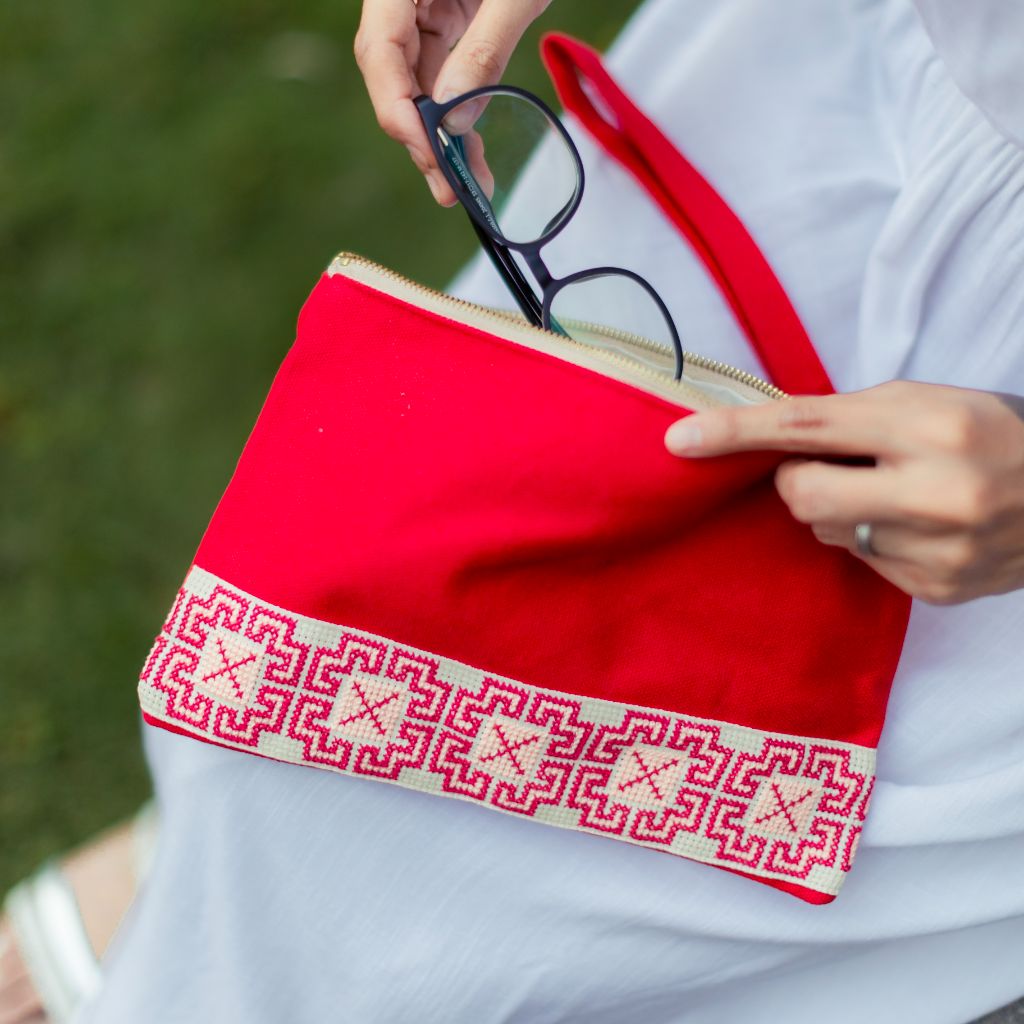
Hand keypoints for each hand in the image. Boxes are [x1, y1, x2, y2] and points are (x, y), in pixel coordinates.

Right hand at [354, 0, 548, 204]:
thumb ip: (485, 47)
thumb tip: (455, 115)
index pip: (380, 49)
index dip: (399, 108)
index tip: (429, 150)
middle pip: (394, 76)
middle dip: (420, 137)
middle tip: (448, 188)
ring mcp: (423, 8)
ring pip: (417, 84)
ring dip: (440, 137)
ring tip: (470, 184)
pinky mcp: (447, 19)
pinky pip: (442, 75)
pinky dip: (457, 115)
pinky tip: (470, 151)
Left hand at [664, 381, 1023, 604]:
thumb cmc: (991, 433)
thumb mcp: (927, 402)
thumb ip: (849, 419)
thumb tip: (766, 442)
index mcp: (929, 425)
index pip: (808, 425)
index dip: (737, 432)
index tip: (680, 440)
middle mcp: (935, 490)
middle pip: (801, 495)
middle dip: (798, 481)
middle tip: (833, 467)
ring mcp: (939, 550)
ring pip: (826, 534)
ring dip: (841, 513)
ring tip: (895, 496)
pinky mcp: (938, 590)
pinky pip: (861, 563)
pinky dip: (872, 541)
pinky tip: (915, 528)